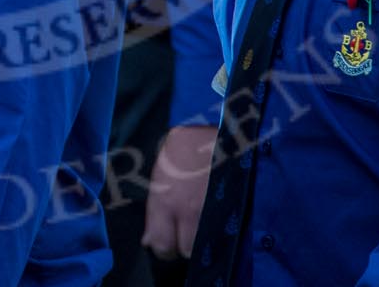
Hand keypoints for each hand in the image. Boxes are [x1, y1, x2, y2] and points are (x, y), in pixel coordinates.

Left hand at [141, 123, 215, 259]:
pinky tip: (218, 219)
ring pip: (206, 246)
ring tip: (204, 223)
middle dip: (186, 246)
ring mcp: (211, 209)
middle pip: (186, 251)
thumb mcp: (159, 176)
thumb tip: (148, 242)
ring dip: (204, 240)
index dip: (165, 249)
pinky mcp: (231, 206)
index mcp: (164, 202)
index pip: (161, 245)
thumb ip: (154, 212)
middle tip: (188, 234)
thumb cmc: (181, 151)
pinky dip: (221, 231)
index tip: (170, 243)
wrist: (210, 127)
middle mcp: (187, 210)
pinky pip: (224, 233)